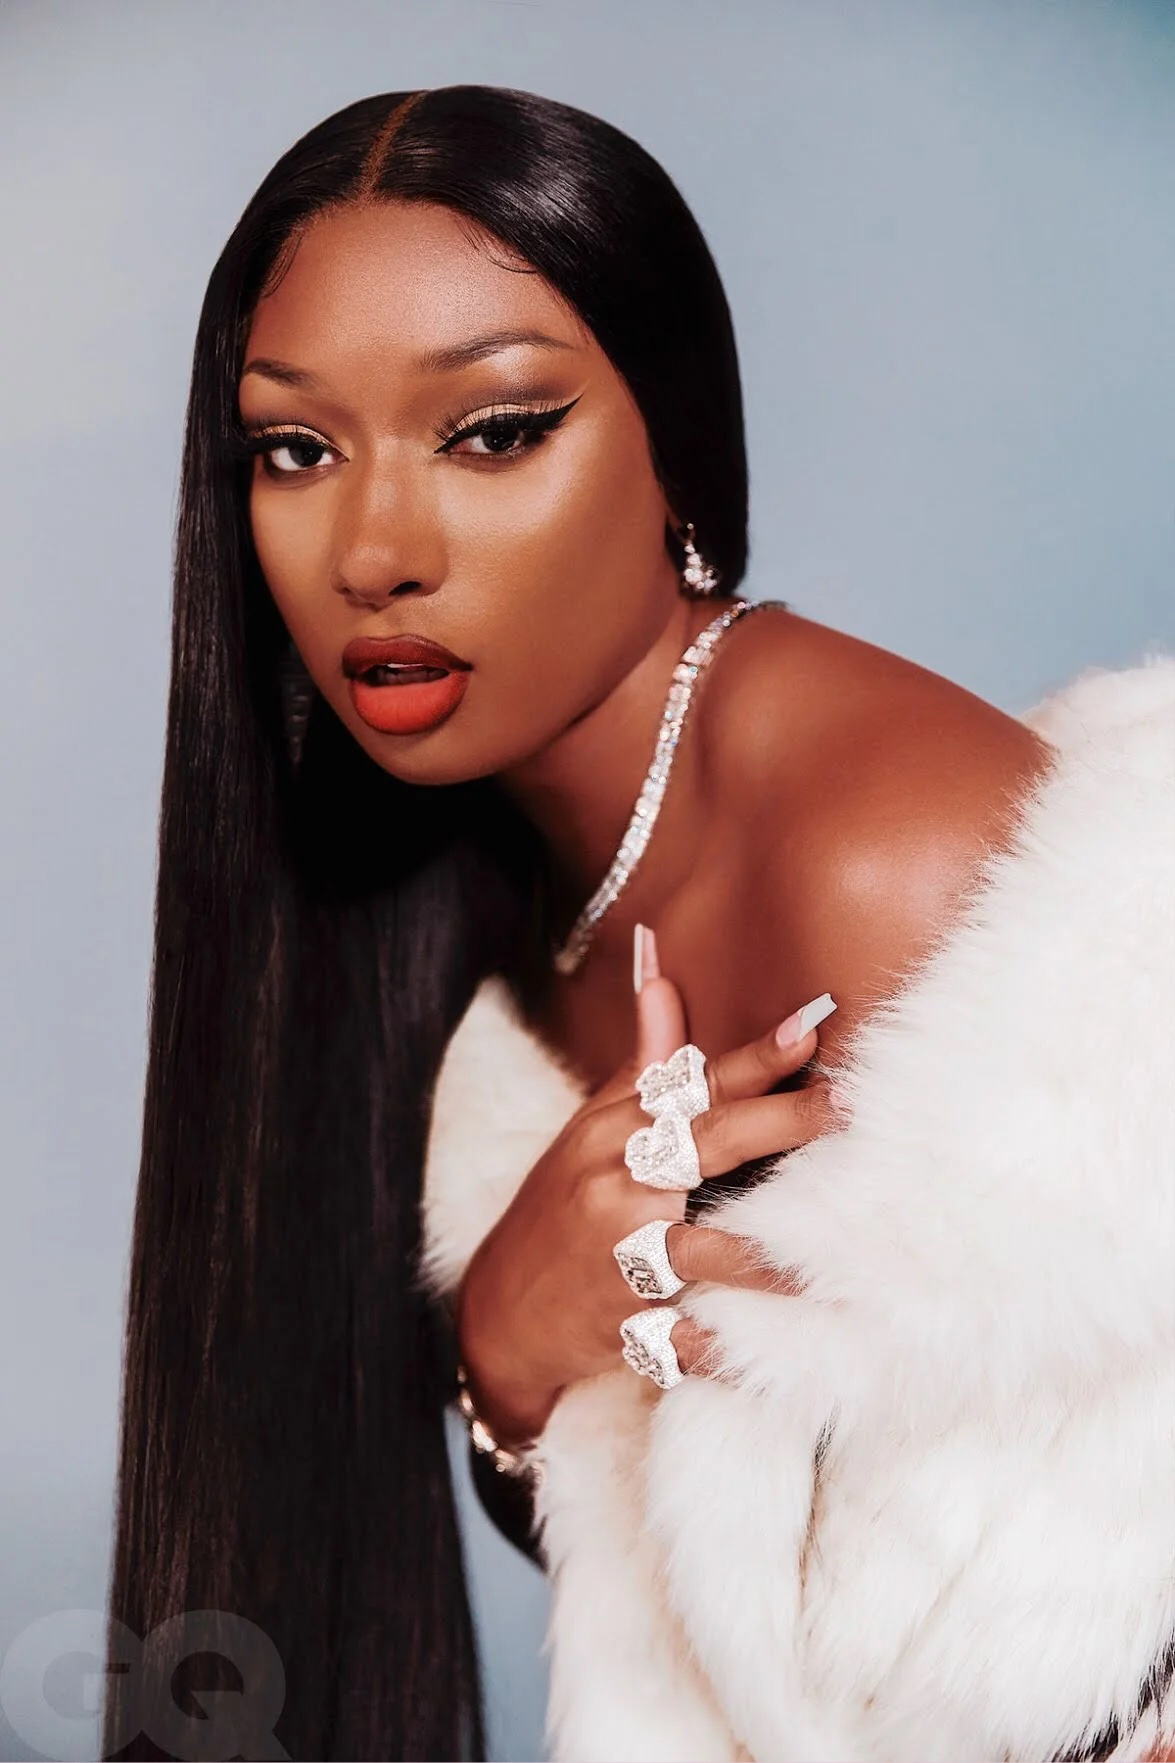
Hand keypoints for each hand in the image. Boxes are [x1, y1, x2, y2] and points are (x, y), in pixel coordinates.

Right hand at [455, 925, 838, 1447]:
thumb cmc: (560, 1208)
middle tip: (845, 1107)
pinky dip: (723, 1344)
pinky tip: (773, 1348)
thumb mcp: (592, 1130)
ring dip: (766, 1253)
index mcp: (614, 1132)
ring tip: (831, 1252)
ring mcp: (620, 1257)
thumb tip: (661, 972)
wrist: (498, 1312)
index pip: (693, 1084)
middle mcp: (617, 1184)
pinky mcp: (627, 1325)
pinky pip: (683, 1336)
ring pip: (703, 1249)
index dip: (753, 1058)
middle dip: (781, 1124)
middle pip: (708, 1145)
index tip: (812, 1028)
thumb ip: (644, 1062)